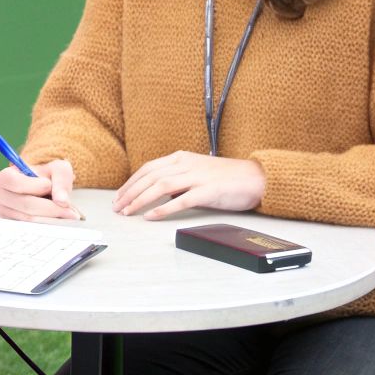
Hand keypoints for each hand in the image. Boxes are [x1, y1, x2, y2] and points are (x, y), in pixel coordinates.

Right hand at [0, 158, 79, 221]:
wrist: (46, 187)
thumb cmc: (48, 176)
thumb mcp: (58, 169)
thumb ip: (62, 180)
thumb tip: (62, 201)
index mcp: (5, 177)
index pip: (14, 183)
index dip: (33, 186)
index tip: (49, 184)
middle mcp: (1, 195)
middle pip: (24, 204)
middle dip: (50, 208)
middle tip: (69, 209)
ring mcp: (6, 211)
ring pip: (29, 219)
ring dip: (51, 218)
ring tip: (68, 214)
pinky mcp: (14, 223)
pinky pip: (31, 228)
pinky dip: (47, 224)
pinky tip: (59, 220)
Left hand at [114, 151, 265, 219]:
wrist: (256, 178)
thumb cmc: (227, 177)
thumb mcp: (197, 172)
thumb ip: (178, 179)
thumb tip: (157, 194)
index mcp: (182, 157)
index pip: (148, 168)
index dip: (131, 182)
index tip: (119, 196)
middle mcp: (187, 164)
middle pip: (150, 176)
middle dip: (130, 193)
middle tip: (118, 208)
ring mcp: (197, 176)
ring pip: (160, 186)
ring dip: (140, 200)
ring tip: (128, 212)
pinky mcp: (208, 191)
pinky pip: (181, 200)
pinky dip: (163, 209)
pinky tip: (151, 216)